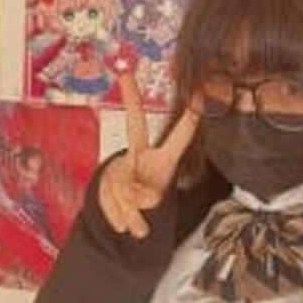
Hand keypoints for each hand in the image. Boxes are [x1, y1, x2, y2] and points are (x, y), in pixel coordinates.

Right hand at [98, 73, 200, 238]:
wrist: (123, 210)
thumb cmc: (148, 194)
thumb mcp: (155, 198)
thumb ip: (146, 198)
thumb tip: (133, 198)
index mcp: (161, 157)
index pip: (180, 136)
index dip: (191, 117)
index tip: (201, 93)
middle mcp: (138, 152)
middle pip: (135, 126)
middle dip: (132, 98)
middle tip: (127, 74)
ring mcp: (119, 162)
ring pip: (125, 184)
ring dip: (133, 214)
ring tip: (139, 228)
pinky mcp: (102, 179)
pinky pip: (112, 203)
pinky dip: (120, 220)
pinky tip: (124, 223)